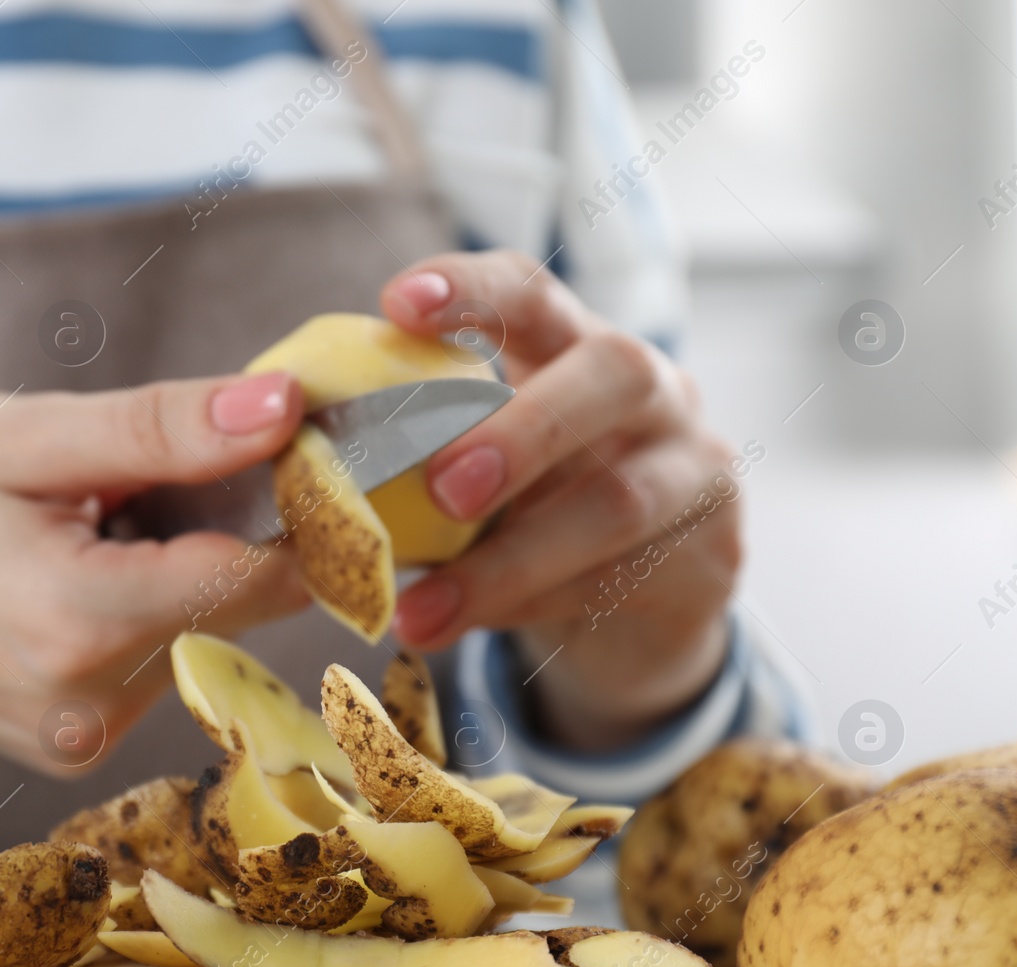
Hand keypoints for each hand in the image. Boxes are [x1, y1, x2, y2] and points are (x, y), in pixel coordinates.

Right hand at [0, 374, 308, 774]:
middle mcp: (87, 711)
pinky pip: (148, 666)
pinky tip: (64, 574)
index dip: (288, 506)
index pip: (263, 576)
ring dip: (170, 572)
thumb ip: (165, 429)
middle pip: (232, 605)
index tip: (274, 451)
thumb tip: (286, 412)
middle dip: (212, 530)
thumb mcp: (26, 436)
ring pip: (196, 635)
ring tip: (75, 529)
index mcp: (79, 626)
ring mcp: (75, 743)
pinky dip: (134, 612)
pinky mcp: (65, 751)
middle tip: (123, 481)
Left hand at [380, 252, 740, 750]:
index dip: (470, 289)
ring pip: (618, 501)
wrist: (652, 590)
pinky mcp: (708, 554)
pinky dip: (532, 608)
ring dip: (510, 561)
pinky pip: (619, 580)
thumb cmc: (541, 500)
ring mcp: (694, 466)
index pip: (532, 291)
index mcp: (575, 343)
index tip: (396, 302)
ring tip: (422, 610)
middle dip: (523, 428)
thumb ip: (429, 449)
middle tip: (443, 489)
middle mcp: (651, 386)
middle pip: (610, 373)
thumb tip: (308, 475)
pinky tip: (463, 628)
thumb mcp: (493, 458)